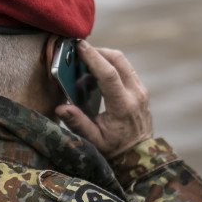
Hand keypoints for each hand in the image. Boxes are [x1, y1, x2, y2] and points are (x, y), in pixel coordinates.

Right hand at [56, 41, 152, 156]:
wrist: (140, 155)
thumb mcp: (95, 140)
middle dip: (98, 51)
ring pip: (123, 62)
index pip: (108, 74)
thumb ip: (78, 123)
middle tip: (79, 52)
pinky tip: (97, 74)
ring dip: (105, 56)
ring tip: (86, 63)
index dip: (93, 58)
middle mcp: (135, 94)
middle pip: (118, 60)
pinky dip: (111, 65)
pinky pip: (126, 69)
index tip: (79, 47)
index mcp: (123, 106)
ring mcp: (141, 90)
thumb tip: (60, 108)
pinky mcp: (141, 89)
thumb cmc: (115, 149)